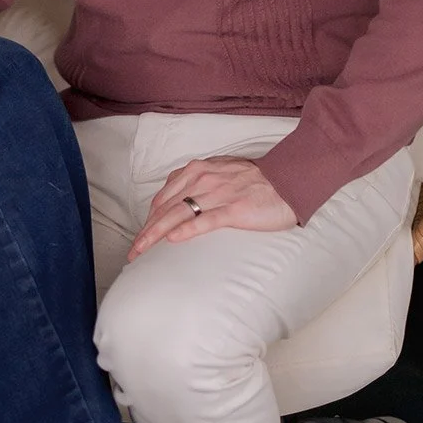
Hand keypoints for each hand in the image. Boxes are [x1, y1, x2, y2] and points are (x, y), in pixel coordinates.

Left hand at [127, 155, 297, 260]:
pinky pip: (206, 220)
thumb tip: (179, 203)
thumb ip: (198, 183)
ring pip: (178, 214)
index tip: (140, 236)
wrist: (289, 180)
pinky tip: (173, 240)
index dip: (148, 219)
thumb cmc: (255, 180)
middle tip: (133, 251)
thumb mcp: (220, 172)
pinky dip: (187, 230)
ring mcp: (218, 193)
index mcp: (197, 170)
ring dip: (156, 234)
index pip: (164, 197)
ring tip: (142, 250)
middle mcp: (203, 179)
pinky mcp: (234, 209)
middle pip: (165, 208)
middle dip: (146, 231)